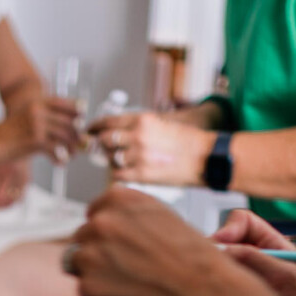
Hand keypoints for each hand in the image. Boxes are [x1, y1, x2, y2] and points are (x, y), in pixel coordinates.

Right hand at [0, 95, 82, 165]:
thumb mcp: (24, 119)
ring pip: (66, 136)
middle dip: (76, 136)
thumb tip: (63, 129)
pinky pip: (56, 149)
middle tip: (78, 146)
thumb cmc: (5, 135)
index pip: (65, 103)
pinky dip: (60, 158)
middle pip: (69, 122)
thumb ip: (42, 119)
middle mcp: (38, 110)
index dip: (78, 112)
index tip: (81, 122)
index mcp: (36, 102)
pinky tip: (59, 163)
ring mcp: (37, 124)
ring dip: (71, 148)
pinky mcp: (35, 140)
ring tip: (70, 156)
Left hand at [69, 185, 291, 295]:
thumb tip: (104, 225)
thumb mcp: (160, 216)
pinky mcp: (89, 286)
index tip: (119, 243)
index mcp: (118, 199)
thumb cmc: (191, 257)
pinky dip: (102, 295)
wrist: (203, 289)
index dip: (107, 231)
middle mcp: (100, 222)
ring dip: (95, 272)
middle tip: (127, 267)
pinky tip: (129, 295)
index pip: (94, 212)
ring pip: (78, 262)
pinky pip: (85, 289)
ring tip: (128, 281)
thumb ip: (128, 217)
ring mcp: (91, 254)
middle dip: (99, 251)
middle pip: (83, 237)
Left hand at [87, 109, 210, 185]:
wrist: (206, 157)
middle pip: (105, 140)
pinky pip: (118, 175)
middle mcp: (138, 136)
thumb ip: (140, 126)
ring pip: (111, 159)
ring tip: (121, 160)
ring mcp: (139, 156)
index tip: (90, 130)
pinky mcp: (143, 174)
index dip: (95, 127)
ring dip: (112, 160)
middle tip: (101, 149)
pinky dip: (118, 174)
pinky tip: (125, 172)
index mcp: (143, 120)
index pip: (108, 121)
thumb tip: (120, 132)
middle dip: (102, 145)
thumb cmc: (188, 141)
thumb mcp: (162, 123)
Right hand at [213, 208, 295, 295]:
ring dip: (214, 270)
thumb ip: (255, 257)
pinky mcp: (230, 292)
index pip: (244, 222)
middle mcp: (255, 257)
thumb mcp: (284, 275)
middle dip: (217, 250)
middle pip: (226, 241)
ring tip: (217, 284)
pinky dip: (210, 286)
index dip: (230, 228)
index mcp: (271, 245)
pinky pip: (214, 282)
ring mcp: (241, 275)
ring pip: (217, 261)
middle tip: (212, 264)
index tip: (221, 243)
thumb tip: (225, 247)